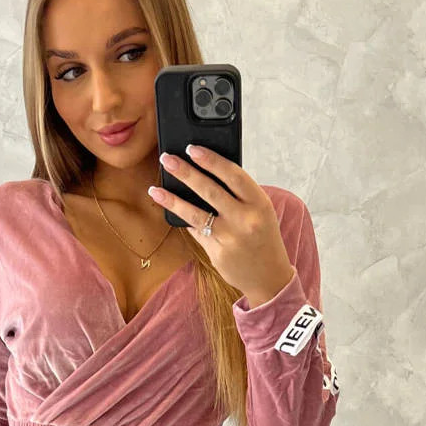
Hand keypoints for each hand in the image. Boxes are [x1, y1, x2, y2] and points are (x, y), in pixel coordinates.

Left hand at [149, 146, 294, 306]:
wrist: (269, 276)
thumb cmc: (263, 238)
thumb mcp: (260, 212)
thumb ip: (238, 196)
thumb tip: (204, 175)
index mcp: (259, 203)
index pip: (233, 174)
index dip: (211, 160)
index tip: (192, 149)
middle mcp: (245, 220)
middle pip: (210, 190)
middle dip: (185, 172)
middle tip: (167, 159)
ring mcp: (230, 238)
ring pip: (195, 214)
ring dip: (172, 200)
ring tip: (156, 189)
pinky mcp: (217, 253)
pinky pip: (197, 232)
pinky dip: (185, 220)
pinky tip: (171, 210)